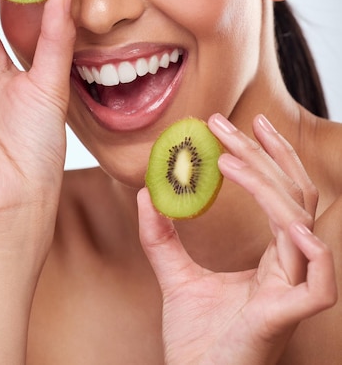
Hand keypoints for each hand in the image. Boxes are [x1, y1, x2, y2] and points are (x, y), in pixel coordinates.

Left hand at [138, 114, 336, 364]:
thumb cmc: (195, 342)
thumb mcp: (174, 277)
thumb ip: (161, 237)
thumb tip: (144, 193)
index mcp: (273, 258)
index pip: (283, 193)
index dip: (267, 155)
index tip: (242, 123)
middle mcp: (288, 268)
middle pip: (293, 196)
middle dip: (264, 153)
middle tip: (226, 123)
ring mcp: (291, 291)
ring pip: (299, 223)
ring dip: (268, 185)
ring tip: (228, 158)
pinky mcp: (286, 317)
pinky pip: (319, 281)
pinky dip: (310, 249)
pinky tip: (283, 221)